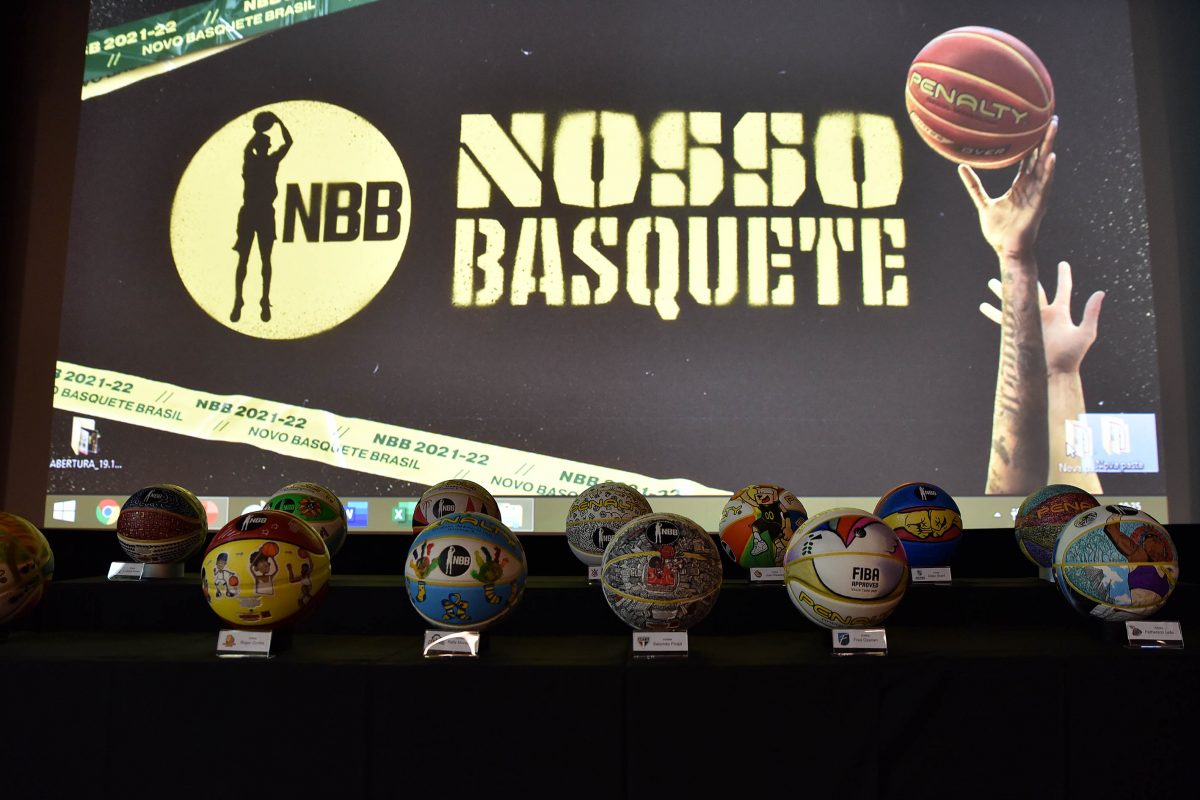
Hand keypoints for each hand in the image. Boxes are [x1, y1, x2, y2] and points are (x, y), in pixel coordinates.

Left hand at [958, 116, 1057, 260]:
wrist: (1005, 249)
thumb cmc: (998, 229)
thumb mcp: (983, 203)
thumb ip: (974, 185)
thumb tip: (961, 167)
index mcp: (1020, 185)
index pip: (1028, 158)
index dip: (1032, 142)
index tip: (1034, 123)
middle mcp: (1031, 186)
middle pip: (1039, 157)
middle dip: (1045, 137)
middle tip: (1050, 117)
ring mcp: (1037, 194)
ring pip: (1044, 166)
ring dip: (1049, 146)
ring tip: (1053, 128)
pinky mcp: (1039, 204)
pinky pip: (1045, 185)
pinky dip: (1049, 171)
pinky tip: (1052, 157)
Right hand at [979, 260, 1102, 374]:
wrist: (1055, 373)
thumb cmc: (1073, 356)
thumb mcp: (1085, 333)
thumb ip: (1091, 312)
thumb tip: (1100, 292)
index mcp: (1060, 312)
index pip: (1063, 290)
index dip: (1064, 277)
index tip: (1063, 264)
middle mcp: (1043, 314)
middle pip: (1033, 292)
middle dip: (1024, 280)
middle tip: (1015, 267)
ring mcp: (1029, 322)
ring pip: (1015, 302)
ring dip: (1004, 293)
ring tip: (992, 282)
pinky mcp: (1019, 332)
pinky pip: (1004, 320)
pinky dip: (994, 313)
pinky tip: (983, 306)